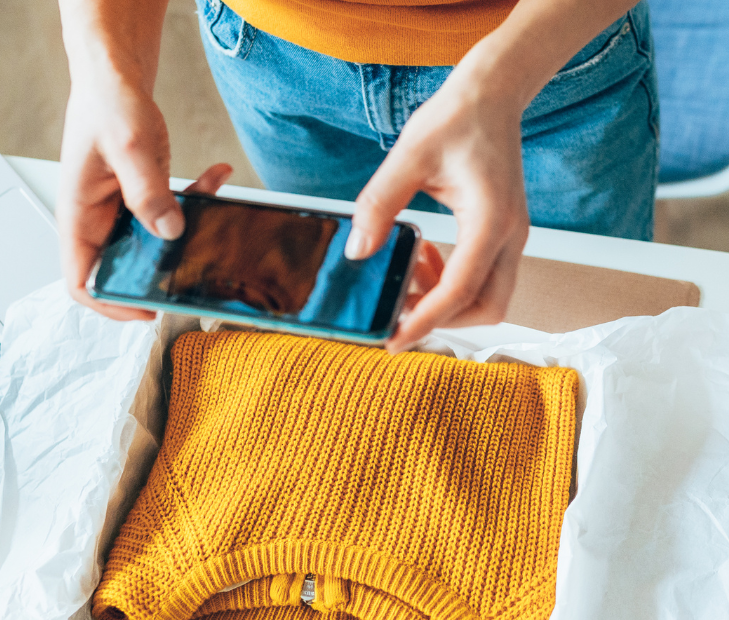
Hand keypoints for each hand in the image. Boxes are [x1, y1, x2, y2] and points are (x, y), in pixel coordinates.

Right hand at [56, 83, 232, 319]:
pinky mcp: (143, 197)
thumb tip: (169, 231)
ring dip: (186, 235)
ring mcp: (121, 211)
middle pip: (123, 270)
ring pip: (154, 244)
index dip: (109, 304)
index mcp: (78, 217)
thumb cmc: (106, 104)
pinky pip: (169, 215)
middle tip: (195, 267)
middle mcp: (97, 221)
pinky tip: (215, 177)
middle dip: (160, 271)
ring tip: (213, 214)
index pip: (81, 281)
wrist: (114, 75)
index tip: (145, 309)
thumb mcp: (128, 146)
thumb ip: (147, 191)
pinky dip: (195, 201)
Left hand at [347, 71, 529, 353]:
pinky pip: (483, 275)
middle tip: (395, 311)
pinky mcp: (503, 232)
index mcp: (491, 219)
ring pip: (488, 296)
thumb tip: (357, 252)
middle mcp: (510, 234)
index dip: (426, 320)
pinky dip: (451, 281)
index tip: (393, 340)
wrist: (492, 93)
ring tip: (407, 273)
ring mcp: (512, 235)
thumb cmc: (455, 118)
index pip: (461, 289)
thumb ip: (379, 204)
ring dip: (446, 300)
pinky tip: (422, 256)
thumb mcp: (407, 157)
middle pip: (487, 307)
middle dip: (442, 319)